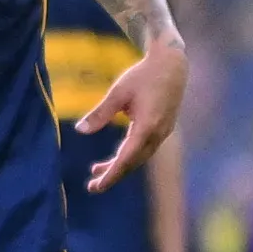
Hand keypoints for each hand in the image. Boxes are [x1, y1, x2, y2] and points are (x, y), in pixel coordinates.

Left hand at [78, 42, 188, 191]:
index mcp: (147, 127)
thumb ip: (100, 113)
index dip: (111, 174)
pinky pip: (145, 149)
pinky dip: (130, 155)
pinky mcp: (163, 128)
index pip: (126, 159)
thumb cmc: (143, 75)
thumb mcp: (118, 92)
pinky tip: (117, 155)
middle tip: (92, 187)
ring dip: (120, 165)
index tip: (96, 186)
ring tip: (96, 169)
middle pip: (133, 163)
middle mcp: (157, 134)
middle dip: (113, 175)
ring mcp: (163, 132)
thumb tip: (80, 130)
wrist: (172, 64)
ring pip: (140, 157)